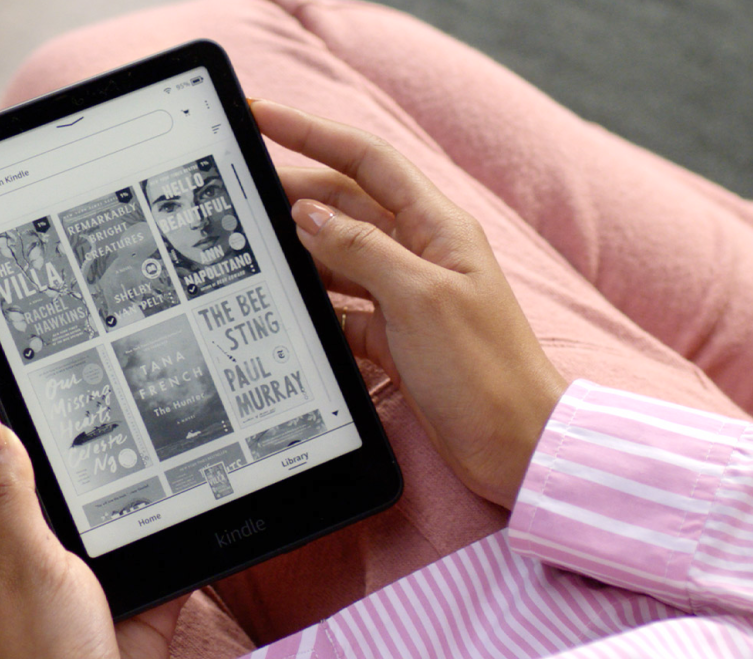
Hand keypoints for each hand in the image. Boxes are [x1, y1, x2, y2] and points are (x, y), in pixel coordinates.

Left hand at [0, 395, 187, 658]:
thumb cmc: (50, 658)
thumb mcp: (28, 565)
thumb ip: (15, 499)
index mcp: (2, 544)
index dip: (6, 418)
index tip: (25, 372)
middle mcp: (45, 554)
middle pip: (60, 480)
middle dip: (80, 437)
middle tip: (105, 383)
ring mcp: (93, 573)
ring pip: (115, 507)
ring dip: (133, 474)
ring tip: (154, 422)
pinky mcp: (139, 590)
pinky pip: (158, 542)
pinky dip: (174, 520)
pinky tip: (192, 490)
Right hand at [253, 100, 568, 508]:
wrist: (515, 446)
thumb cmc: (485, 372)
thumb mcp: (420, 299)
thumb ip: (363, 249)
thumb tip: (308, 215)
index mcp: (439, 228)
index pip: (367, 161)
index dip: (313, 133)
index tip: (262, 116)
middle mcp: (423, 254)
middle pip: (346, 207)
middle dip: (293, 195)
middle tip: (238, 195)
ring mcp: (408, 296)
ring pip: (340, 259)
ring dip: (299, 252)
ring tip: (249, 248)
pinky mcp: (397, 338)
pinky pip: (344, 309)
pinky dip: (316, 306)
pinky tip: (285, 306)